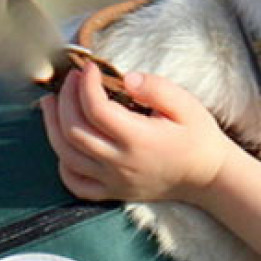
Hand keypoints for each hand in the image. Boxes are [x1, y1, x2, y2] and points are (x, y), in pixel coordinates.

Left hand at [41, 62, 235, 204]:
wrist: (208, 177)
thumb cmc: (198, 137)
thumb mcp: (187, 105)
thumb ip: (156, 88)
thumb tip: (126, 78)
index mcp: (139, 139)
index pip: (96, 109)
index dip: (86, 84)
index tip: (89, 67)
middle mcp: (121, 163)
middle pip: (73, 130)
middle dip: (65, 99)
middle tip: (72, 80)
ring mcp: (114, 180)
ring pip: (66, 155)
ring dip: (52, 126)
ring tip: (52, 103)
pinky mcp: (112, 192)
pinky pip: (75, 183)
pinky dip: (62, 162)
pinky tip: (66, 141)